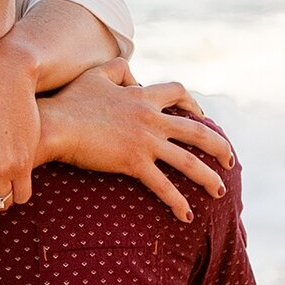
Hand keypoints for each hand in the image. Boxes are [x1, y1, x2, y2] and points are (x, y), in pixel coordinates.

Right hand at [35, 65, 233, 221]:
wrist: (55, 123)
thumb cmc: (69, 100)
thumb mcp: (95, 75)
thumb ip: (118, 68)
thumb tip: (133, 73)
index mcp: (142, 96)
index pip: (178, 93)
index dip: (193, 104)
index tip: (201, 116)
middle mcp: (151, 118)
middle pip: (198, 131)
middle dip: (219, 147)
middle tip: (230, 161)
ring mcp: (145, 141)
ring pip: (188, 162)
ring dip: (208, 178)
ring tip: (220, 192)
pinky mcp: (133, 162)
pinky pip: (163, 185)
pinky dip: (177, 202)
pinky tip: (186, 216)